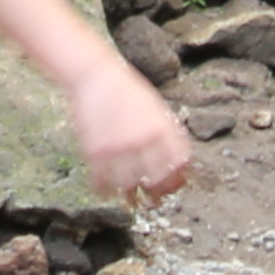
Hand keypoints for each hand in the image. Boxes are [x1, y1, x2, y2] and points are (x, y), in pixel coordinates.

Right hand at [70, 63, 192, 202]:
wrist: (95, 75)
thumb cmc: (125, 89)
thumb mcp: (154, 106)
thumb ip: (165, 131)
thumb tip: (177, 160)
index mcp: (162, 128)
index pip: (179, 162)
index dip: (177, 179)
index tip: (173, 186)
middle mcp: (144, 139)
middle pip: (157, 179)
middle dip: (156, 193)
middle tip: (153, 199)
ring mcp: (121, 146)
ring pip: (130, 185)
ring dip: (130, 194)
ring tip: (129, 198)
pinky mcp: (98, 151)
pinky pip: (103, 181)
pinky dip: (104, 190)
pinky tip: (105, 190)